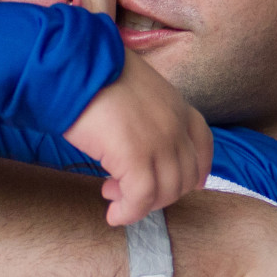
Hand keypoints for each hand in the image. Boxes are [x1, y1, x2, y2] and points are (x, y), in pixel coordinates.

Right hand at [64, 51, 212, 225]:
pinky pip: (141, 198)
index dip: (199, 169)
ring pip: (166, 191)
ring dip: (141, 204)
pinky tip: (113, 213)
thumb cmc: (91, 72)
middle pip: (185, 175)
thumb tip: (132, 139)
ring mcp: (160, 141)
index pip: (203, 142)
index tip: (189, 184)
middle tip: (126, 190)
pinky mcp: (136, 156)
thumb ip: (144, 112)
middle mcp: (175, 124)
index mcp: (176, 104)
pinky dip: (129, 213)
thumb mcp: (132, 88)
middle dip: (160, 192)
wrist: (73, 63)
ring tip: (112, 197)